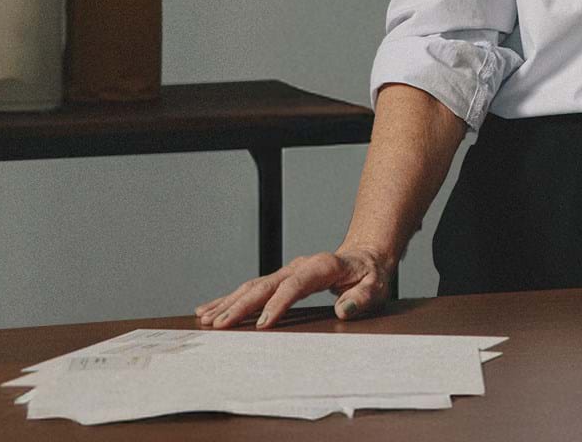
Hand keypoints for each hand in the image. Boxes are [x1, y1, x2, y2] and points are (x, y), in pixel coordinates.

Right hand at [195, 245, 396, 328]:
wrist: (364, 257)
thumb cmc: (369, 275)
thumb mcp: (375, 286)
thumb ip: (362, 297)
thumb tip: (344, 309)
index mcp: (321, 266)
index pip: (295, 285)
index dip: (278, 303)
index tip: (263, 324)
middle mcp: (299, 266)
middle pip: (265, 285)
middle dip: (240, 305)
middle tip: (219, 324)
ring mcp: (288, 271)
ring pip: (253, 285)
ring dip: (229, 302)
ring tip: (206, 318)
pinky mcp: (281, 278)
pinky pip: (252, 288)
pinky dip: (231, 298)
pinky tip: (211, 308)